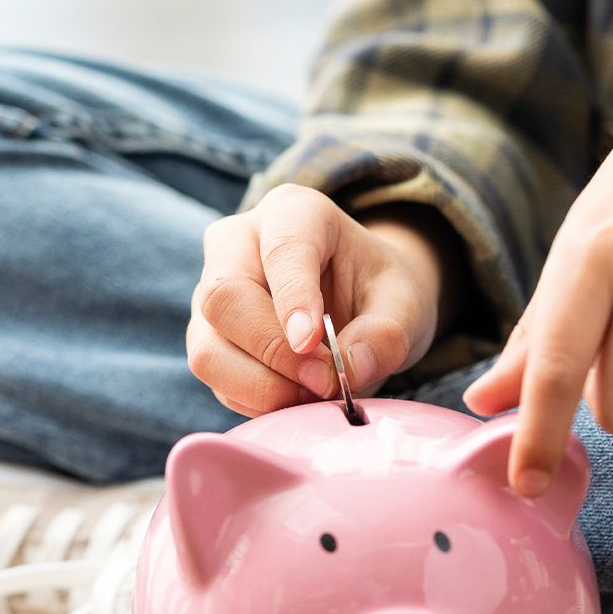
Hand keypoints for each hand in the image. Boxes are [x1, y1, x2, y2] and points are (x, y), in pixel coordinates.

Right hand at [187, 185, 454, 416]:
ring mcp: (212, 293)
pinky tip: (294, 397)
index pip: (281, 250)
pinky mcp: (207, 339)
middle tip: (325, 382)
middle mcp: (237, 244)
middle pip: (223, 298)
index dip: (293, 300)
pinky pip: (215, 379)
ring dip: (260, 386)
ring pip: (207, 348)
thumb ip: (386, 334)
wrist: (357, 303)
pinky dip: (255, 400)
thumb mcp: (405, 305)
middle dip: (273, 352)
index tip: (312, 343)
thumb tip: (350, 370)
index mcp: (293, 213)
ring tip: (312, 394)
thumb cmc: (377, 292)